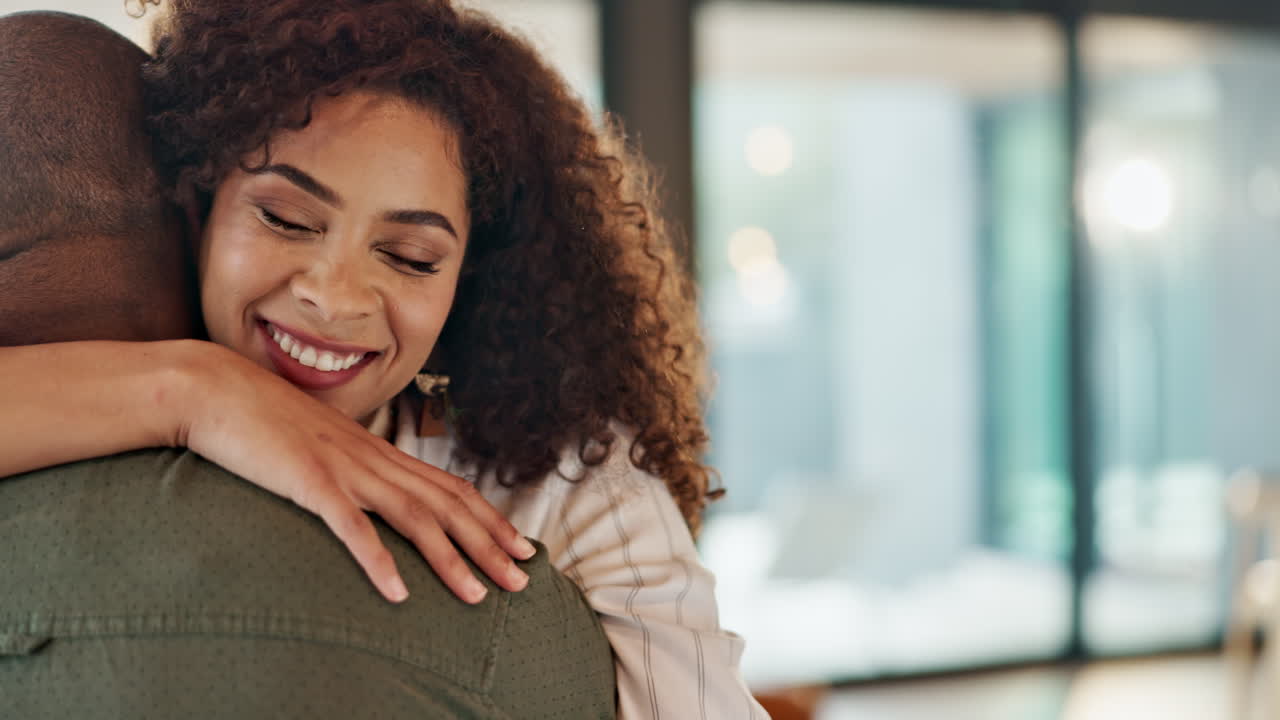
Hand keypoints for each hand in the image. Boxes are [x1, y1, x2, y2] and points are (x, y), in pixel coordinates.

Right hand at [172, 341, 534, 603]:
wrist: (216, 389)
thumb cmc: (263, 422)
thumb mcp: (319, 446)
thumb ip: (349, 469)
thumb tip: (370, 495)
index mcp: (377, 451)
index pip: (449, 487)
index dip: (490, 518)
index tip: (521, 547)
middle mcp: (372, 458)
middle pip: (446, 505)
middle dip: (489, 544)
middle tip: (523, 581)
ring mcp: (344, 469)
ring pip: (414, 517)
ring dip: (450, 559)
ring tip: (478, 596)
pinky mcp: (309, 482)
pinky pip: (351, 527)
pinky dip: (378, 561)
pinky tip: (399, 593)